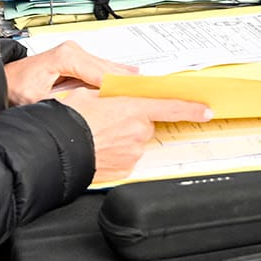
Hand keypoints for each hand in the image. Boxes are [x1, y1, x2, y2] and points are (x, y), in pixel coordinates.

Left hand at [4, 42, 135, 105]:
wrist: (0, 83)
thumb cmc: (13, 91)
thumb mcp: (38, 101)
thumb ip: (66, 102)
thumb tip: (91, 107)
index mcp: (66, 56)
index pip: (102, 73)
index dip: (121, 87)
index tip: (136, 96)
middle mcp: (74, 50)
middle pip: (110, 68)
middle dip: (129, 83)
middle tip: (150, 95)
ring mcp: (76, 54)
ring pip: (109, 68)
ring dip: (125, 81)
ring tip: (146, 91)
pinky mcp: (77, 60)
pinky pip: (102, 69)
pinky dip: (116, 78)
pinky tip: (131, 83)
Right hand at [60, 90, 211, 183]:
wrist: (54, 151)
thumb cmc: (68, 121)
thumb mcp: (88, 94)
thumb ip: (110, 92)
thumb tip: (115, 91)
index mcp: (133, 108)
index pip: (171, 107)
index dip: (191, 109)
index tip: (205, 110)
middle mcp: (137, 132)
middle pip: (145, 123)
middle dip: (133, 120)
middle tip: (109, 119)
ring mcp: (132, 153)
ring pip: (135, 141)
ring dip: (123, 137)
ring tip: (100, 135)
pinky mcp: (124, 169)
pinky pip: (126, 157)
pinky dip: (116, 153)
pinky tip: (100, 148)